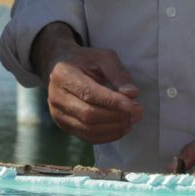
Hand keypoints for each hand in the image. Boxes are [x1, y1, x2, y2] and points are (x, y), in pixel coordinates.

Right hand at [35, 28, 141, 144]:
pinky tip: (122, 127)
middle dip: (117, 116)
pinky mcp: (64, 125)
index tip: (133, 105)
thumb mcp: (103, 57)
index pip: (89, 94)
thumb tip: (133, 94)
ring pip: (89, 129)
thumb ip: (118, 73)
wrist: (59, 67)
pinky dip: (108, 136)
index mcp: (63, 75)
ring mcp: (57, 114)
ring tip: (132, 119)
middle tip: (138, 111)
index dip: (112, 102)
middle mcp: (56, 97)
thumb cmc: (84, 60)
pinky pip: (88, 137)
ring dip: (115, 128)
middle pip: (89, 115)